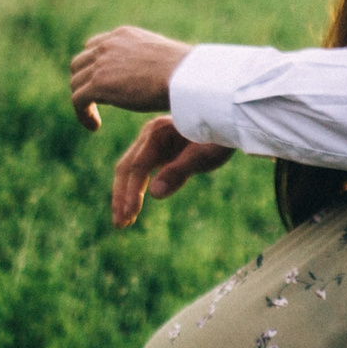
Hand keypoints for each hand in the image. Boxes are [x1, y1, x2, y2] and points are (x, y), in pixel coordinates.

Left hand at [68, 25, 193, 129]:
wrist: (184, 76)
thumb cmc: (185, 72)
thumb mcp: (163, 58)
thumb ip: (149, 62)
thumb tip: (158, 75)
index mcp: (123, 35)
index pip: (96, 46)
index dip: (95, 66)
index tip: (105, 85)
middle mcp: (108, 44)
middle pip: (80, 63)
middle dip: (84, 82)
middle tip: (96, 102)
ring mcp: (101, 63)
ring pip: (76, 83)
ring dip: (82, 101)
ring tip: (94, 118)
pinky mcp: (99, 83)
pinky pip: (78, 100)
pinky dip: (83, 114)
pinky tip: (94, 126)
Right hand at [110, 116, 235, 226]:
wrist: (226, 122)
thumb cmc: (217, 139)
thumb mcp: (203, 157)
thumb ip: (178, 172)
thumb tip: (155, 194)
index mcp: (158, 134)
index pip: (137, 166)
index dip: (132, 192)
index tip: (130, 214)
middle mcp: (149, 135)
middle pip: (126, 168)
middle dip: (121, 197)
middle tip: (120, 225)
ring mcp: (150, 141)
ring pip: (128, 170)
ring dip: (124, 196)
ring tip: (123, 222)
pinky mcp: (156, 149)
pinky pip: (138, 170)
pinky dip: (134, 189)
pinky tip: (133, 207)